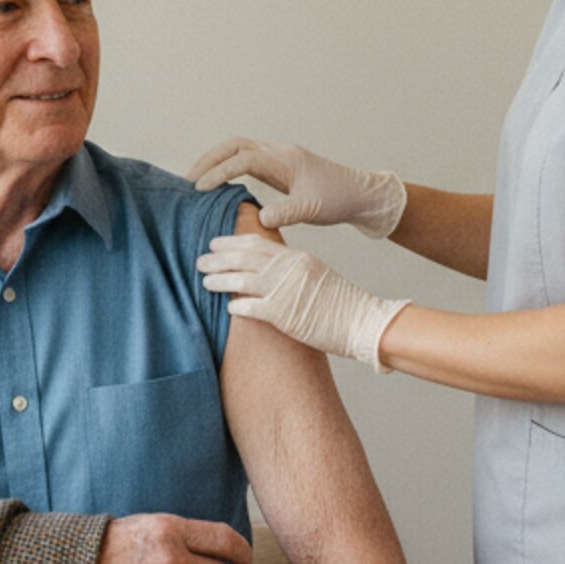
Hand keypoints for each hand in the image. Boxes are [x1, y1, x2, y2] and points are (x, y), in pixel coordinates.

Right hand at [188, 137, 406, 238]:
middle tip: (187, 180)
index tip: (200, 188)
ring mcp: (278, 158)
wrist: (359, 193)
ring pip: (238, 150)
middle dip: (208, 160)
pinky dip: (228, 167)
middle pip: (233, 146)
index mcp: (284, 159)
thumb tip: (259, 218)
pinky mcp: (279, 167)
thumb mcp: (310, 209)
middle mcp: (278, 153)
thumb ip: (285, 213)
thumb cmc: (337, 199)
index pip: (242, 159)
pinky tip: (220, 185)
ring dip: (216, 161)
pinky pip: (246, 160)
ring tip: (197, 181)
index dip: (218, 172)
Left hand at [196, 234, 407, 369]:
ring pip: (242, 279)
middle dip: (219, 257)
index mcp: (296, 257)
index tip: (216, 243)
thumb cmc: (342, 303)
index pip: (257, 243)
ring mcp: (285, 290)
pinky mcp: (283, 314)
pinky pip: (251, 307)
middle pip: (244, 258)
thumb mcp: (316, 274)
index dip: (233, 242)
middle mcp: (289, 269)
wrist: (363, 321)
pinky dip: (236, 305)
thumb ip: (292, 269)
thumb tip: (269, 270)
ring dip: (220, 279)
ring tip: (205, 280)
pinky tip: (226, 307)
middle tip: (201, 259)